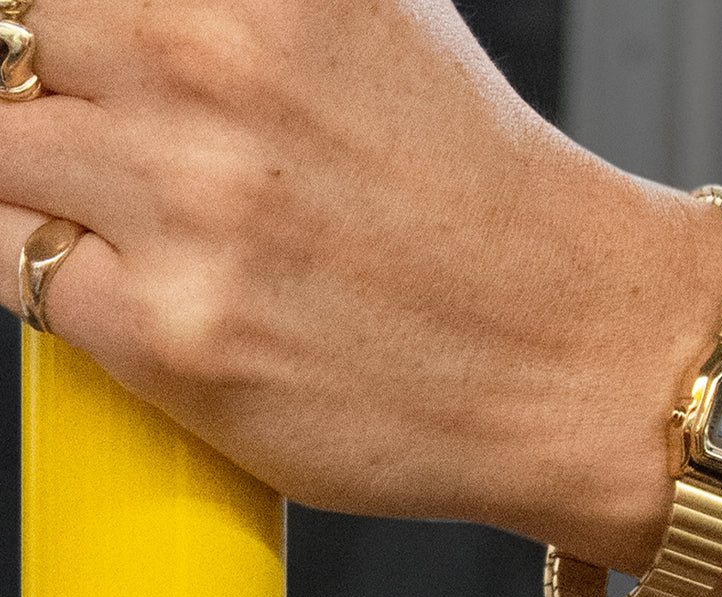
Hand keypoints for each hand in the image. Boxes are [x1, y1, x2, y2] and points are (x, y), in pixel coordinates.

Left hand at [0, 0, 721, 547]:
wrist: (579, 351)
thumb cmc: (487, 200)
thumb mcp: (374, 16)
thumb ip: (238, 3)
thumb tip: (101, 15)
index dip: (57, 28)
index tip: (73, 58)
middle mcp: (215, 63)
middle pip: (4, 45)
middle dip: (49, 91)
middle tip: (123, 133)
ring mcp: (184, 200)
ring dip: (42, 184)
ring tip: (142, 211)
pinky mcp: (167, 331)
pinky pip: (11, 273)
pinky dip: (57, 274)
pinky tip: (153, 281)